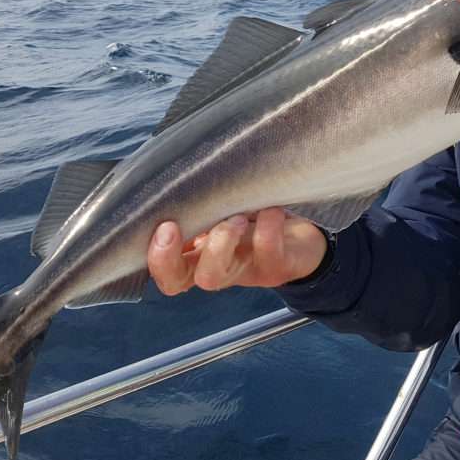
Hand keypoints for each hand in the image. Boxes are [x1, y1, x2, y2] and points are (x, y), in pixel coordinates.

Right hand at [147, 207, 326, 295]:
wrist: (303, 239)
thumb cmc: (255, 219)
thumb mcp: (223, 209)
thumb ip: (201, 202)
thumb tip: (173, 177)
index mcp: (197, 257)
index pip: (164, 271)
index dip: (156, 258)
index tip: (162, 225)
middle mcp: (215, 268)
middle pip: (178, 281)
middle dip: (169, 257)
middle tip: (173, 226)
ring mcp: (244, 271)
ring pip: (215, 275)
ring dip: (218, 242)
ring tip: (235, 217)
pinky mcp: (276, 265)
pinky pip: (266, 252)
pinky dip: (266, 228)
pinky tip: (270, 211)